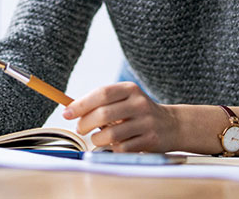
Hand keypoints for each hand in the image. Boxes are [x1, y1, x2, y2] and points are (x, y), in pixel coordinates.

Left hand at [63, 81, 178, 151]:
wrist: (171, 125)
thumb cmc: (137, 112)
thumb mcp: (124, 99)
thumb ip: (100, 102)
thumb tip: (70, 109)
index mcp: (129, 89)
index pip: (101, 94)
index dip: (81, 104)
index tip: (66, 113)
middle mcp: (139, 103)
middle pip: (103, 114)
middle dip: (85, 124)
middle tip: (80, 129)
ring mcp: (146, 122)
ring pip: (111, 134)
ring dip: (97, 139)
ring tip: (97, 138)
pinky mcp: (150, 140)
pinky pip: (122, 148)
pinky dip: (112, 148)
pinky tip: (114, 144)